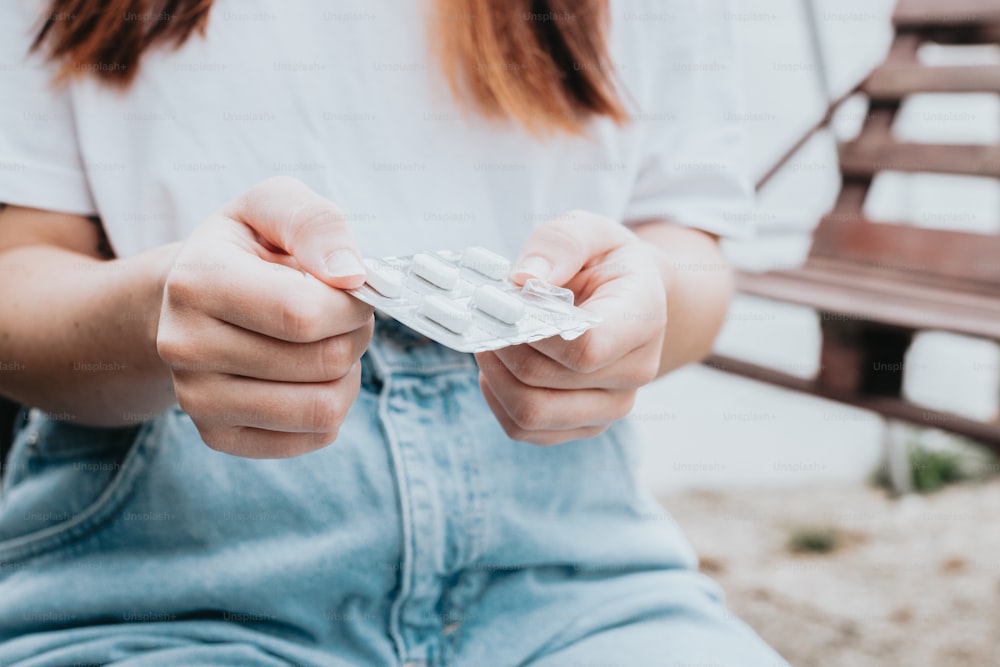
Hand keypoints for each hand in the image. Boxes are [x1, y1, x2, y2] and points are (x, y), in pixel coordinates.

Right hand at [156, 177, 373, 457]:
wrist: (192, 299)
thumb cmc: (244, 250)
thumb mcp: (273, 206)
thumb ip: (315, 223)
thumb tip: (350, 274)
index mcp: (196, 282)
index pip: (302, 314)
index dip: (351, 305)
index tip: (354, 289)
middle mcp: (186, 347)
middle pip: (322, 362)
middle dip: (354, 335)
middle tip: (340, 315)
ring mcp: (197, 400)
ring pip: (323, 409)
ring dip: (348, 375)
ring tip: (326, 344)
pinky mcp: (219, 436)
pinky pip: (313, 437)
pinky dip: (330, 407)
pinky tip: (309, 378)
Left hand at [475, 211, 666, 444]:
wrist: (631, 296)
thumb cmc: (603, 261)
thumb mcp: (587, 230)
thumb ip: (560, 243)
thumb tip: (525, 279)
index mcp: (643, 318)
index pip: (585, 348)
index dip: (533, 331)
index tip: (508, 302)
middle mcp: (635, 372)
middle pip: (544, 380)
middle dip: (501, 347)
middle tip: (484, 318)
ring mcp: (612, 406)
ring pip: (531, 415)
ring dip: (495, 378)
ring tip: (489, 343)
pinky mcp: (585, 426)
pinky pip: (526, 430)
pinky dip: (498, 400)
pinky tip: (498, 369)